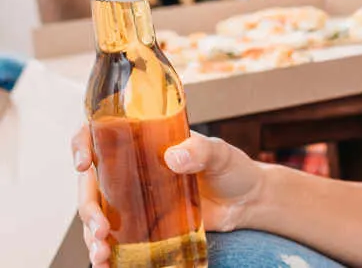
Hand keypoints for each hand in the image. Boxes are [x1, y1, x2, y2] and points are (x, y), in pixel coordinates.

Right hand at [73, 125, 264, 266]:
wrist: (247, 202)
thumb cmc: (233, 169)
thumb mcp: (221, 153)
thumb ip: (202, 151)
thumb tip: (174, 156)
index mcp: (145, 142)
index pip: (101, 136)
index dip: (83, 144)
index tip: (84, 164)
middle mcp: (132, 170)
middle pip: (92, 184)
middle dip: (88, 208)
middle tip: (100, 229)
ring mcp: (134, 200)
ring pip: (97, 215)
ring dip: (91, 236)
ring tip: (102, 254)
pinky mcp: (143, 226)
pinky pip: (115, 239)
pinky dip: (106, 254)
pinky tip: (105, 265)